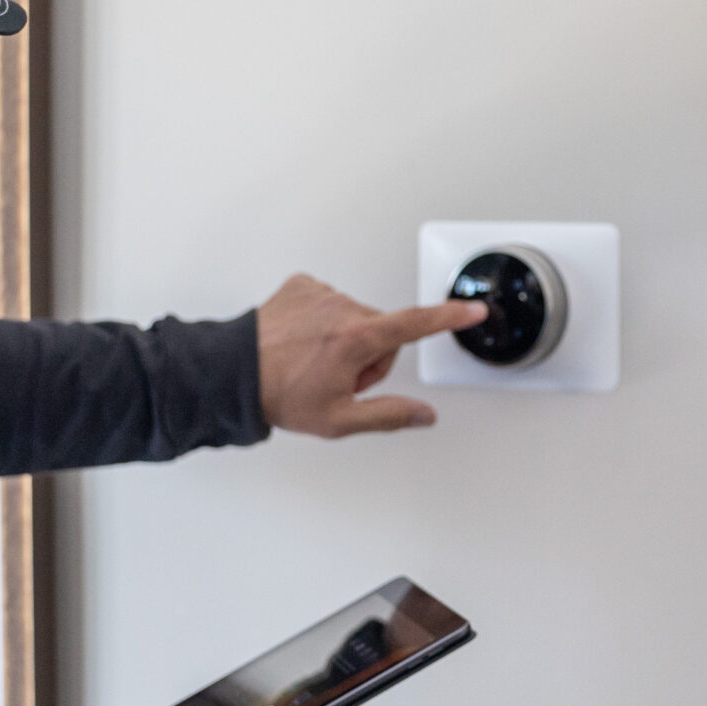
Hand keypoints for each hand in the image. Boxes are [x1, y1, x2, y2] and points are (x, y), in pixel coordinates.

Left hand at [255, 273, 486, 435]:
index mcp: (358, 339)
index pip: (416, 324)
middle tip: (339, 380)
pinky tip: (301, 341)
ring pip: (355, 317)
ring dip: (345, 340)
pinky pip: (329, 302)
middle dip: (370, 356)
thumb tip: (424, 415)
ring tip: (312, 362)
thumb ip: (390, 415)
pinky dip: (322, 321)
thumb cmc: (281, 396)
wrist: (233, 374)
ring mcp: (321, 293)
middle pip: (383, 332)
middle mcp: (342, 309)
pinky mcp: (301, 285)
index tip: (473, 310)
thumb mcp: (340, 420)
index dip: (449, 317)